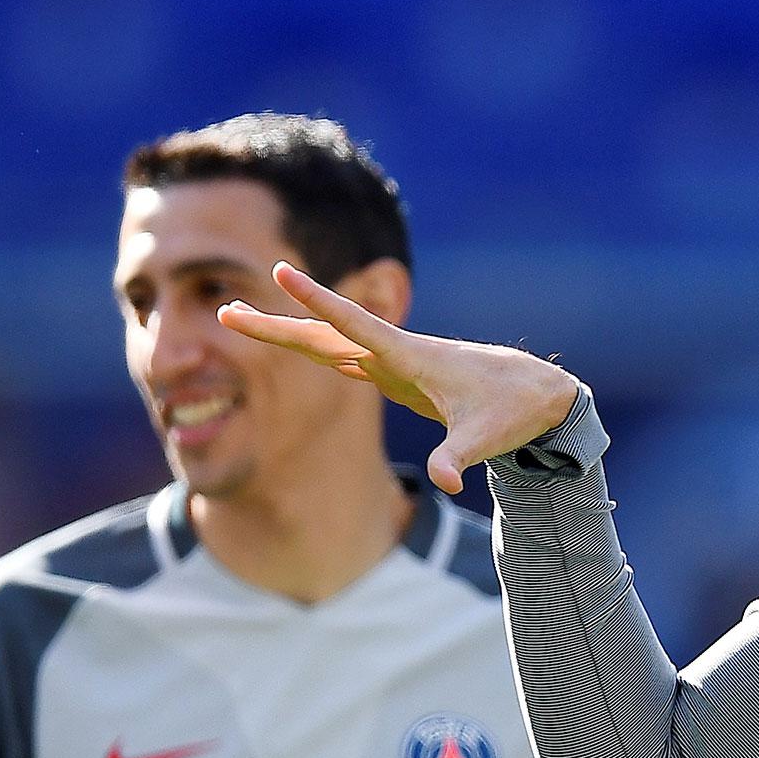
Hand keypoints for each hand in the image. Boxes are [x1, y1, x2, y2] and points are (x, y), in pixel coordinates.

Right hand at [219, 262, 581, 494]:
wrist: (533, 392)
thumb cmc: (511, 410)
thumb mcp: (486, 437)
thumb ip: (461, 457)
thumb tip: (448, 484)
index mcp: (412, 357)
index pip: (356, 326)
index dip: (319, 302)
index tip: (282, 273)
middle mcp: (395, 352)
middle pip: (325, 335)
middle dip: (275, 325)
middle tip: (224, 312)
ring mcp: (391, 362)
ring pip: (327, 343)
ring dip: (283, 332)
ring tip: (234, 317)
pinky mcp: (393, 374)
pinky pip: (341, 358)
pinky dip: (309, 348)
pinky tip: (285, 339)